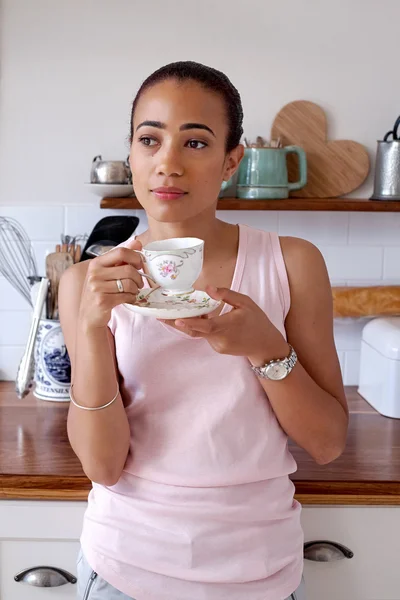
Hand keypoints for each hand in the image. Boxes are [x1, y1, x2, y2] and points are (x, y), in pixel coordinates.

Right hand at [79, 239, 143, 329]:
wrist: (89, 316)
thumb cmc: (100, 292)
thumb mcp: (107, 272)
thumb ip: (121, 257)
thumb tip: (137, 243)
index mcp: (96, 263)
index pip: (121, 252)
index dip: (135, 257)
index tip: (139, 265)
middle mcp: (94, 273)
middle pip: (128, 269)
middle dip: (139, 277)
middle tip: (139, 283)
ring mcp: (97, 287)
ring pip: (129, 284)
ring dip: (136, 289)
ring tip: (133, 291)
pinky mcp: (102, 301)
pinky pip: (126, 296)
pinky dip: (132, 298)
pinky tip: (129, 299)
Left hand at [163, 285, 288, 364]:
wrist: (266, 345)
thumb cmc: (258, 321)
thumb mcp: (246, 303)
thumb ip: (226, 295)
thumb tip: (208, 288)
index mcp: (228, 326)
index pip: (206, 326)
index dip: (190, 323)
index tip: (176, 319)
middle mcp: (220, 338)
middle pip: (195, 331)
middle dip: (177, 323)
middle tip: (159, 315)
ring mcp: (218, 346)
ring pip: (199, 333)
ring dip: (189, 323)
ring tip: (173, 311)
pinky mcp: (218, 348)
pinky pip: (205, 336)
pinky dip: (199, 327)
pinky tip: (197, 317)